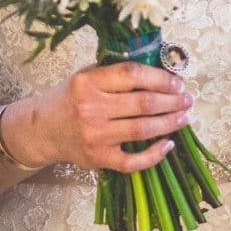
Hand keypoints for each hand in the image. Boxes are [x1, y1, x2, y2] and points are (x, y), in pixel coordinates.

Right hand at [7, 60, 190, 173]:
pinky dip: (155, 154)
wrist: (44, 129)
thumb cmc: (70, 98)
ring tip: (184, 117)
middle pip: (143, 103)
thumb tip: (159, 69)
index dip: (160, 77)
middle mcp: (91, 108)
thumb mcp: (86, 76)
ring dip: (169, 123)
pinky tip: (168, 144)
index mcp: (88, 81)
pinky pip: (133, 160)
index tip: (177, 81)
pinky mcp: (99, 158)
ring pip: (142, 129)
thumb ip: (116, 72)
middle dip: (172, 101)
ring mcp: (95, 136)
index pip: (132, 74)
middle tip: (187, 99)